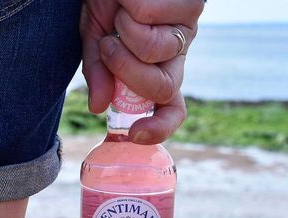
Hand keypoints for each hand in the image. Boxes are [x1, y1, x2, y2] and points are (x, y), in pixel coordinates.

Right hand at [80, 0, 204, 143]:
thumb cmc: (107, 1)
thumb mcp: (95, 37)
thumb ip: (99, 71)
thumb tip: (99, 107)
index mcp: (156, 69)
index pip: (172, 109)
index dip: (159, 128)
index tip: (136, 134)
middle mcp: (176, 56)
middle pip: (163, 88)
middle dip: (126, 70)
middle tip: (108, 45)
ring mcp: (188, 31)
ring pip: (157, 51)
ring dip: (126, 29)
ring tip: (122, 10)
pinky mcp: (192, 4)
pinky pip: (155, 16)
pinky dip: (132, 5)